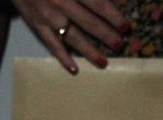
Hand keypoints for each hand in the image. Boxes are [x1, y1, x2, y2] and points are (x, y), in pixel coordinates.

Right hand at [13, 0, 127, 70]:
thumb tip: (118, 0)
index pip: (98, 3)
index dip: (114, 15)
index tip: (126, 27)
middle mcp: (61, 2)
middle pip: (88, 22)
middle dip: (106, 34)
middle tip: (120, 45)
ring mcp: (48, 16)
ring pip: (72, 36)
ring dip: (89, 51)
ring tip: (103, 62)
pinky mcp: (36, 26)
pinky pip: (51, 44)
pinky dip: (63, 58)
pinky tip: (74, 69)